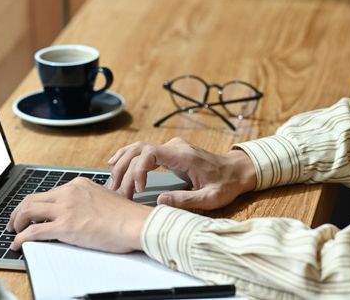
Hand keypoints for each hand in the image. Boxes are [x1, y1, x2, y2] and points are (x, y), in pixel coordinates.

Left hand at [6, 178, 151, 252]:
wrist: (136, 223)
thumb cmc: (127, 216)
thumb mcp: (103, 198)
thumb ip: (87, 201)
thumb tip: (79, 213)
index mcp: (78, 185)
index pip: (48, 192)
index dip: (35, 204)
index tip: (30, 212)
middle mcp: (68, 192)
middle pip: (32, 199)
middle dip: (19, 211)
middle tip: (14, 222)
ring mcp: (65, 208)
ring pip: (28, 211)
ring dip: (16, 222)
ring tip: (13, 232)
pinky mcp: (65, 226)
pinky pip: (34, 231)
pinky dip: (21, 237)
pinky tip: (17, 243)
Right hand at [107, 137, 256, 209]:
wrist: (237, 170)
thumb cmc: (226, 184)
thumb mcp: (210, 198)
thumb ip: (185, 200)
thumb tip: (159, 201)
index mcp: (183, 156)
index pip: (150, 154)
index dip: (139, 170)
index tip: (139, 189)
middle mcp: (174, 147)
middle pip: (139, 150)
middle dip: (124, 170)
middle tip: (117, 190)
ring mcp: (171, 147)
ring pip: (138, 148)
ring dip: (122, 163)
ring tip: (112, 181)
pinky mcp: (169, 152)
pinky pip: (142, 151)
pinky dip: (127, 157)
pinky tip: (115, 163)